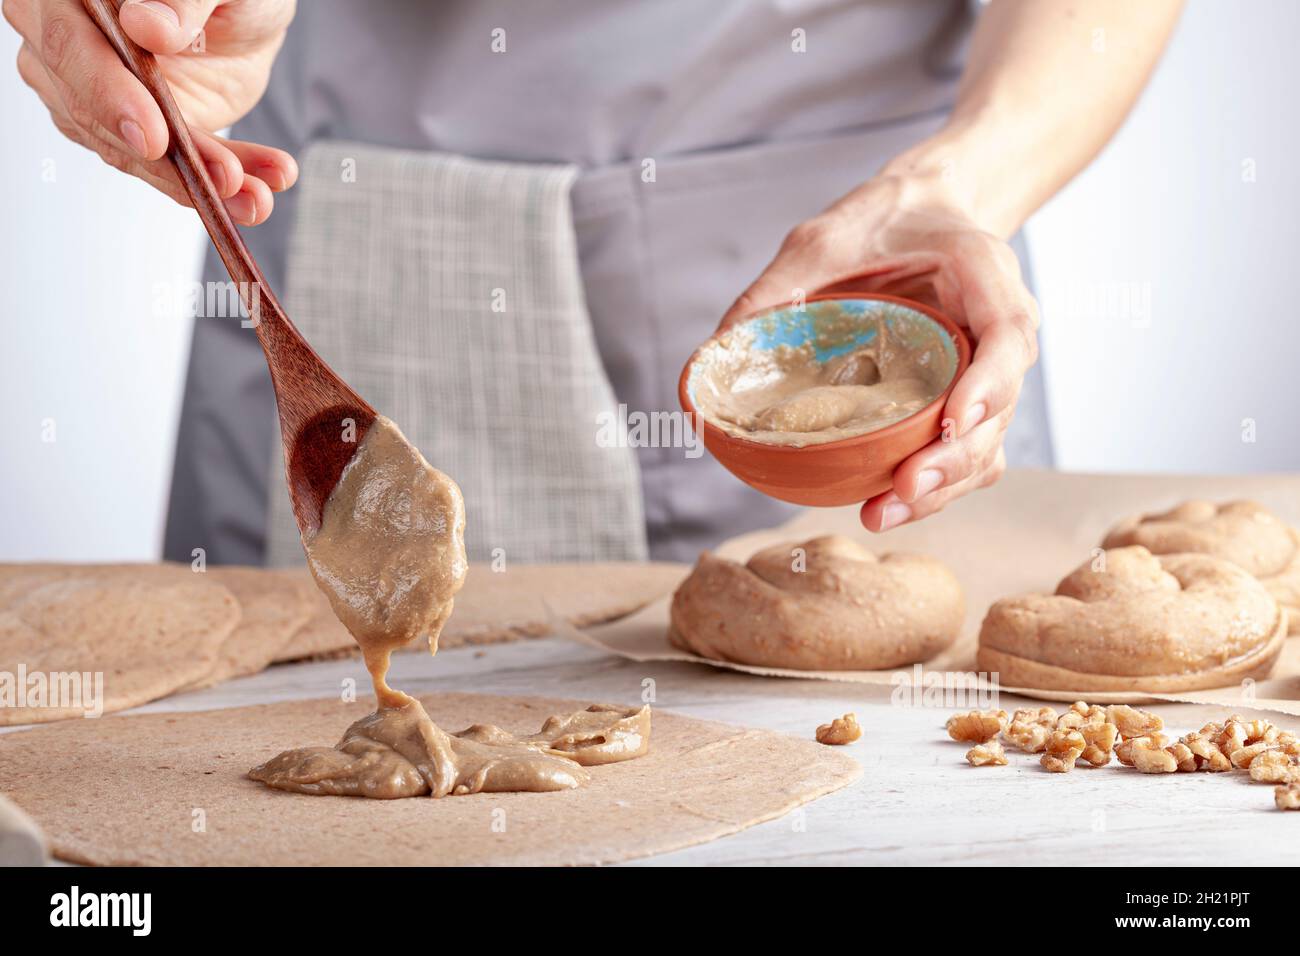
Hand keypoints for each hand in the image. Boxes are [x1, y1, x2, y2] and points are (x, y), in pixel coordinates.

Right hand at [5, 0, 297, 223]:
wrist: (244, 14)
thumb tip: (148, 27)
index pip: (68, 45)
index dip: (108, 94)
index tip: (153, 135)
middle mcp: (66, 42)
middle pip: (93, 114)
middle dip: (165, 159)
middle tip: (226, 176)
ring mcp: (93, 92)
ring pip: (132, 153)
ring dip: (200, 181)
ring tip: (256, 195)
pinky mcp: (132, 130)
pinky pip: (168, 168)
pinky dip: (217, 184)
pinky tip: (259, 191)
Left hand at [717, 172, 1039, 532]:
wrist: (916, 216)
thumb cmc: (877, 223)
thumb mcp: (821, 239)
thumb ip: (778, 285)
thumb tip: (719, 349)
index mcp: (984, 275)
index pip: (1008, 334)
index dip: (988, 383)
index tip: (954, 420)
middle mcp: (998, 330)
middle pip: (999, 408)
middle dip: (955, 458)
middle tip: (903, 488)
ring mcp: (986, 374)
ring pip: (985, 444)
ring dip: (942, 488)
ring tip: (881, 512)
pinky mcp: (963, 404)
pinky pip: (963, 455)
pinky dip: (933, 487)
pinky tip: (881, 505)